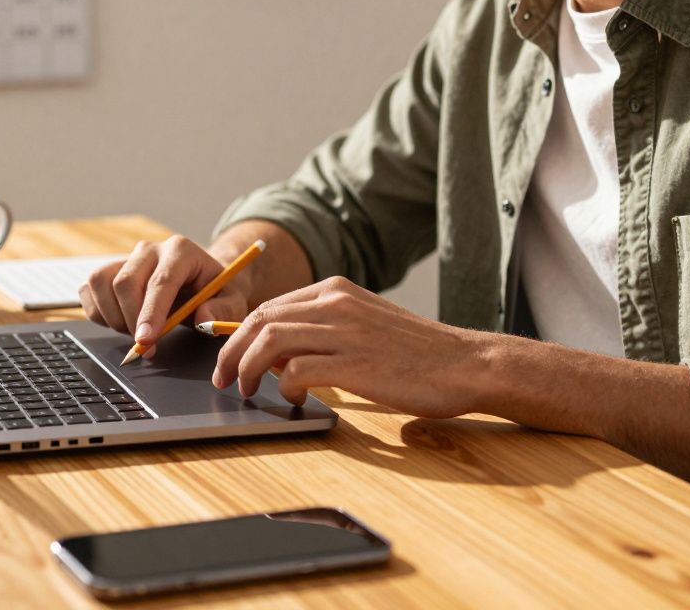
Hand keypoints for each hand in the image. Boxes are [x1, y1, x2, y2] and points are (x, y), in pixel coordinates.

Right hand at [79, 236, 252, 351]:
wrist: (198, 281)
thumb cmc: (214, 292)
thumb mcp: (232, 302)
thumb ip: (224, 311)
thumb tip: (204, 319)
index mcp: (181, 251)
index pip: (160, 282)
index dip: (150, 313)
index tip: (145, 340)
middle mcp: (149, 249)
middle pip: (125, 282)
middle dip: (130, 321)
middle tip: (146, 346)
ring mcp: (125, 258)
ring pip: (101, 284)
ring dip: (113, 317)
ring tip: (136, 331)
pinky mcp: (108, 270)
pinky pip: (89, 291)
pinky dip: (99, 313)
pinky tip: (120, 321)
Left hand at [213, 277, 483, 416]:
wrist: (466, 364)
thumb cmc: (417, 353)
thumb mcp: (365, 325)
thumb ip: (323, 332)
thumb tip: (279, 355)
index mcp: (336, 290)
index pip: (269, 306)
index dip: (239, 333)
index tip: (229, 357)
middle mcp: (336, 303)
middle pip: (260, 319)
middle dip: (231, 351)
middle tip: (224, 377)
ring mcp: (345, 331)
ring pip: (270, 340)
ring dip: (247, 367)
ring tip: (245, 389)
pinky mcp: (355, 363)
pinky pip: (297, 369)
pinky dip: (282, 385)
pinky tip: (289, 399)